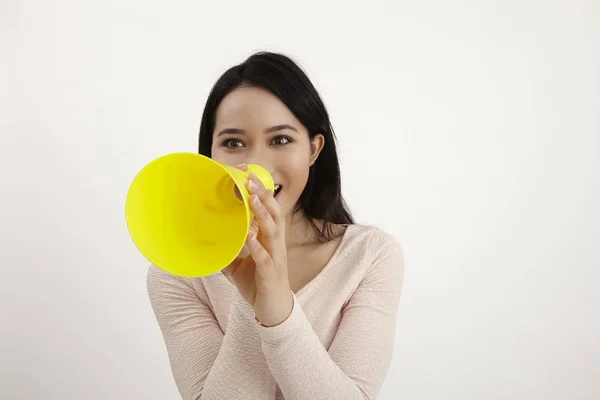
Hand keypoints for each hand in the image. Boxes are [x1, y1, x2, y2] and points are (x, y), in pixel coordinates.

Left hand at [222, 165, 293, 326]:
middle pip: (274, 214)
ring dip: (262, 214)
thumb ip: (227, 251)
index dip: (262, 193)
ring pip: (273, 231)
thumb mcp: (237, 266)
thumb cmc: (258, 285)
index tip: (251, 175)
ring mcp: (275, 258)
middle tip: (251, 179)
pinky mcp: (270, 274)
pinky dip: (257, 246)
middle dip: (263, 196)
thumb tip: (205, 242)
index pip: (269, 211)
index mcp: (270, 240)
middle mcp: (276, 245)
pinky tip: (250, 236)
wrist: (274, 312)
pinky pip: (265, 257)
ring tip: (253, 199)